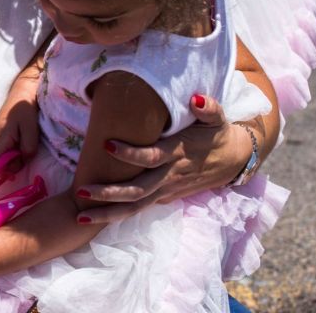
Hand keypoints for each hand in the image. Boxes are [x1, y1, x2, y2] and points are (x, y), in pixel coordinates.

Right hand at [0, 73, 40, 169]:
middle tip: (22, 156)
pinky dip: (6, 157)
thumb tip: (23, 160)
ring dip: (8, 162)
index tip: (19, 165)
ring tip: (21, 151)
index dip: (6, 172)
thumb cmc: (25, 110)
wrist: (21, 94)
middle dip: (8, 168)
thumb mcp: (31, 129)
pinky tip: (17, 149)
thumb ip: (28, 148)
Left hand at [74, 94, 251, 223]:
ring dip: (108, 213)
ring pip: (136, 206)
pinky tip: (94, 217)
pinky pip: (140, 208)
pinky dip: (118, 215)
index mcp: (178, 154)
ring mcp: (168, 190)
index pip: (151, 157)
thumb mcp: (218, 119)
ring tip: (80, 215)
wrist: (235, 161)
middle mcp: (170, 176)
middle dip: (109, 193)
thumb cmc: (218, 134)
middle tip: (81, 190)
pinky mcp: (166, 197)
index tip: (106, 144)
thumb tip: (197, 99)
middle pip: (138, 190)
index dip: (130, 153)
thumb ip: (209, 108)